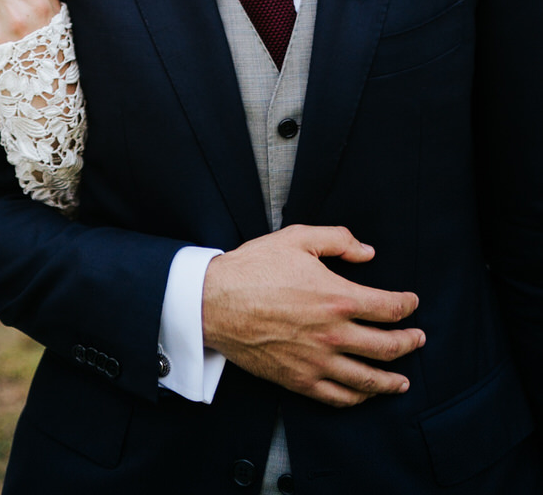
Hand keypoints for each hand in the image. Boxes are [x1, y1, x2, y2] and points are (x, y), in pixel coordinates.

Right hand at [201, 223, 424, 406]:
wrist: (216, 301)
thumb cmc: (254, 268)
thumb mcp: (297, 238)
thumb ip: (338, 240)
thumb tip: (367, 252)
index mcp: (337, 297)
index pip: (388, 308)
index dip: (407, 306)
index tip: (412, 303)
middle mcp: (334, 334)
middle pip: (387, 347)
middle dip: (409, 343)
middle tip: (418, 339)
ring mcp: (318, 361)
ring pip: (369, 380)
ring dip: (392, 380)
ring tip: (403, 380)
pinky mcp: (300, 380)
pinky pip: (339, 398)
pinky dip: (359, 398)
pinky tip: (365, 393)